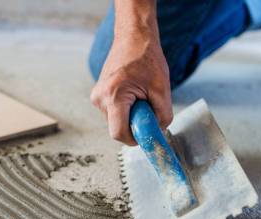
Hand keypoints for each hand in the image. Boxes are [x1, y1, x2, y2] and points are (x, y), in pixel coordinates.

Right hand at [90, 31, 171, 145]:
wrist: (133, 38)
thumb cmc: (147, 58)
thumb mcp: (162, 89)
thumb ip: (163, 115)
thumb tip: (159, 132)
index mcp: (113, 96)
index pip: (118, 133)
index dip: (134, 139)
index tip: (147, 134)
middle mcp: (100, 98)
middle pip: (118, 128)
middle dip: (135, 124)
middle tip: (147, 107)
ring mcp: (97, 97)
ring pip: (116, 121)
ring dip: (131, 116)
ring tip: (140, 96)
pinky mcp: (99, 95)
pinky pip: (114, 113)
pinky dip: (126, 109)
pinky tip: (133, 94)